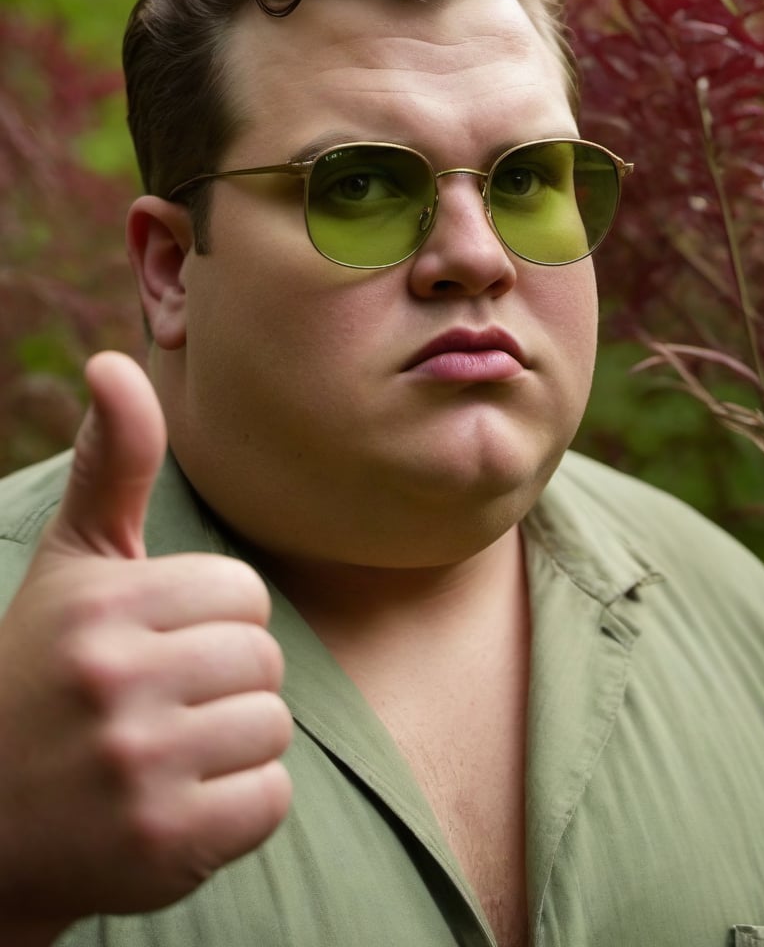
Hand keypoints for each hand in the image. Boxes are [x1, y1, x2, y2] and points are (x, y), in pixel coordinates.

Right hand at [0, 352, 291, 933]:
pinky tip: (176, 801)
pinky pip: (269, 799)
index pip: (244, 593)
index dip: (212, 618)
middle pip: (265, 657)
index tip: (157, 643)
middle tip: (161, 702)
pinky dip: (237, 805)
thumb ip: (110, 463)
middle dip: (226, 678)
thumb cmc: (49, 666)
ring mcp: (138, 767)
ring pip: (272, 727)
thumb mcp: (73, 561)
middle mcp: (115, 681)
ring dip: (233, 742)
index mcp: (103, 604)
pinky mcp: (163, 843)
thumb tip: (114, 362)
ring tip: (166, 750)